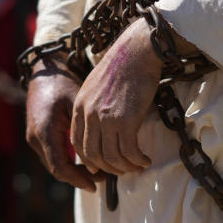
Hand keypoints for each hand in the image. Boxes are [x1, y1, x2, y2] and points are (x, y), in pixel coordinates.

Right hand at [26, 63, 102, 190]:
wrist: (44, 72)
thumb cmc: (62, 83)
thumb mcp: (77, 103)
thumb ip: (85, 129)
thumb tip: (104, 152)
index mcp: (44, 131)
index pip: (59, 167)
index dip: (78, 179)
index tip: (95, 185)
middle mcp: (35, 138)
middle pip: (57, 169)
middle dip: (79, 177)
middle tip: (103, 178)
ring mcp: (34, 138)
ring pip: (55, 164)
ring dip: (74, 171)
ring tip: (98, 171)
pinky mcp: (37, 136)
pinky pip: (53, 155)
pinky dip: (68, 161)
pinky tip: (86, 159)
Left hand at [70, 18, 160, 176]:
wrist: (136, 51)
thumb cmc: (123, 65)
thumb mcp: (97, 85)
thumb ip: (94, 105)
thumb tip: (102, 125)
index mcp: (80, 105)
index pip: (77, 141)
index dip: (88, 158)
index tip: (100, 166)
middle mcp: (89, 114)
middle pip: (92, 154)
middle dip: (107, 167)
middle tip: (121, 170)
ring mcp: (106, 118)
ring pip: (111, 156)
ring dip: (124, 167)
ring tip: (136, 167)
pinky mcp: (125, 121)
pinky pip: (129, 151)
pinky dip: (137, 161)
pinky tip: (145, 160)